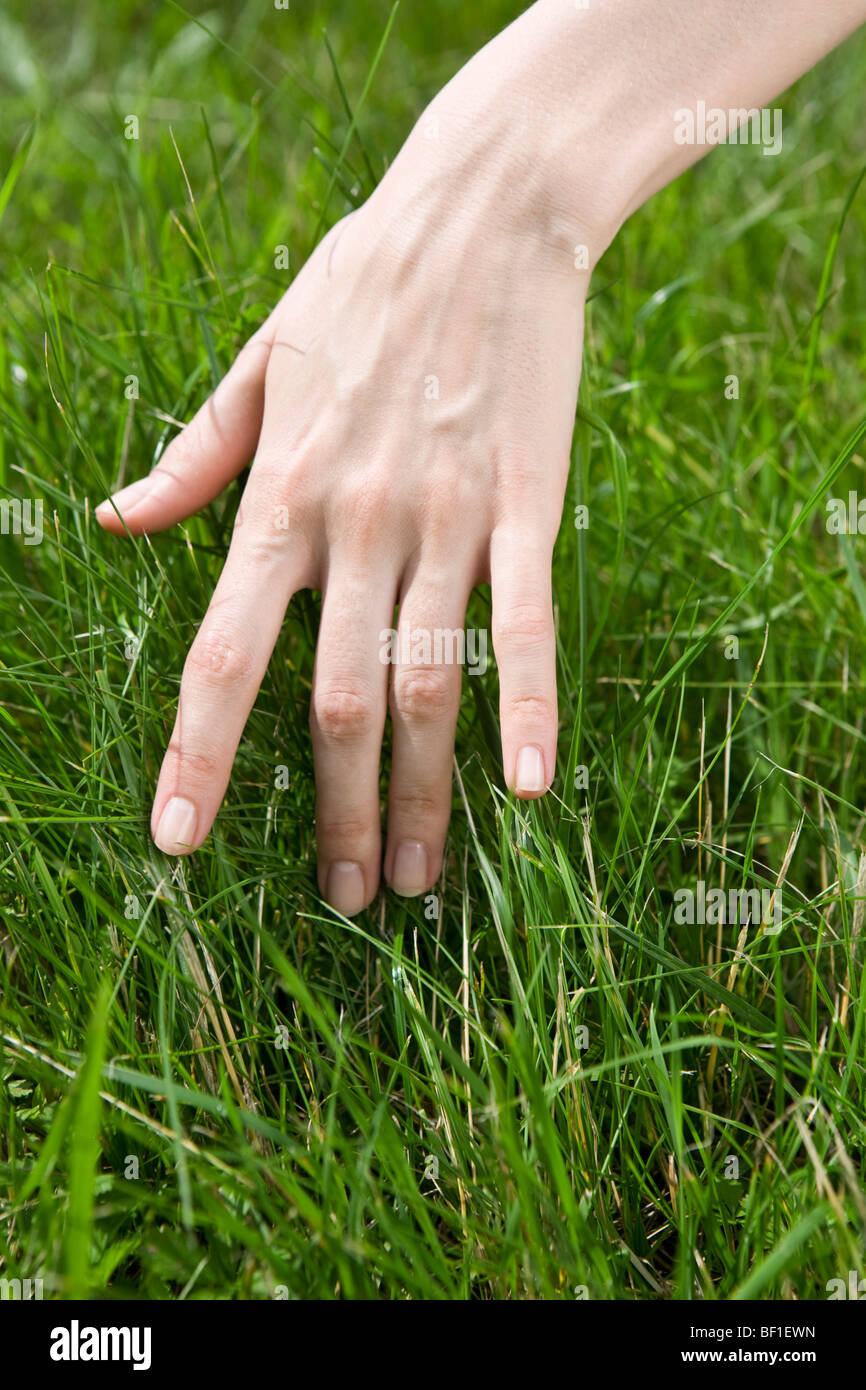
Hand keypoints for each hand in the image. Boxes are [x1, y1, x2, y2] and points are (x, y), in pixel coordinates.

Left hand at [96, 35, 595, 915]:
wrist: (483, 212)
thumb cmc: (361, 284)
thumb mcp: (257, 358)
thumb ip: (192, 457)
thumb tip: (118, 521)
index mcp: (279, 497)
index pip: (224, 652)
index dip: (199, 754)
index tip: (180, 840)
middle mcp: (354, 525)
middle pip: (334, 702)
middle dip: (336, 813)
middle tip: (342, 900)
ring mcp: (444, 520)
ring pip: (426, 685)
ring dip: (423, 794)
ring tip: (417, 878)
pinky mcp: (524, 506)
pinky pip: (527, 624)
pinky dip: (529, 707)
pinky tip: (533, 787)